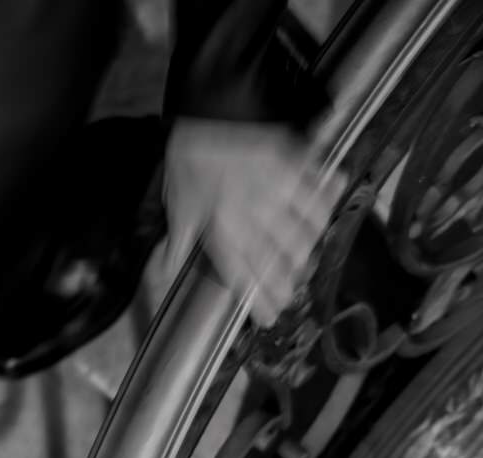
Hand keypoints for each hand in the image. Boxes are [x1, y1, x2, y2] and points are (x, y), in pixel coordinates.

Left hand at [165, 120, 345, 325]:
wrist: (208, 104)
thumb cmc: (189, 156)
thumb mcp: (177, 202)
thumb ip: (177, 241)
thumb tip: (165, 271)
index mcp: (222, 228)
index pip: (246, 275)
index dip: (261, 300)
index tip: (271, 316)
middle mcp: (253, 215)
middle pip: (283, 260)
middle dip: (291, 280)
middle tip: (293, 287)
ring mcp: (277, 189)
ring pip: (307, 231)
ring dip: (310, 246)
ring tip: (307, 253)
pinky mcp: (294, 161)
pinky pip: (320, 187)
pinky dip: (329, 197)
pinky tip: (329, 203)